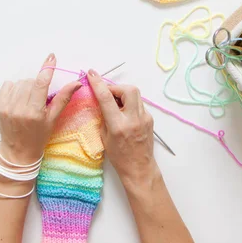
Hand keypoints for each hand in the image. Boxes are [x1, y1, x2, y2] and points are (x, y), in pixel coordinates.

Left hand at [0, 54, 81, 164]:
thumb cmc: (38, 136)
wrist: (18, 152)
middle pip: (31, 82)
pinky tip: (19, 98)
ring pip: (20, 83)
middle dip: (37, 85)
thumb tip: (76, 82)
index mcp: (35, 112)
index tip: (51, 57)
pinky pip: (8, 86)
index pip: (41, 83)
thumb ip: (63, 98)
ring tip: (29, 100)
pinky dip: (15, 88)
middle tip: (39, 98)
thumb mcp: (53, 119)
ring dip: (26, 86)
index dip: (47, 68)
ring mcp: (7, 107)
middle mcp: (19, 108)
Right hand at [87, 69, 158, 189]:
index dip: (98, 83)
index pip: (107, 98)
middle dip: (116, 87)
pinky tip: (123, 113)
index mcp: (119, 125)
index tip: (91, 73)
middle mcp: (134, 119)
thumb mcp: (104, 136)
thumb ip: (103, 116)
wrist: (139, 168)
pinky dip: (128, 103)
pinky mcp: (150, 119)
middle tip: (107, 94)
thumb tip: (100, 99)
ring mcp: (145, 118)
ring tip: (115, 103)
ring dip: (123, 94)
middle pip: (128, 89)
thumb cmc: (118, 156)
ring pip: (135, 94)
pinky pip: (138, 103)